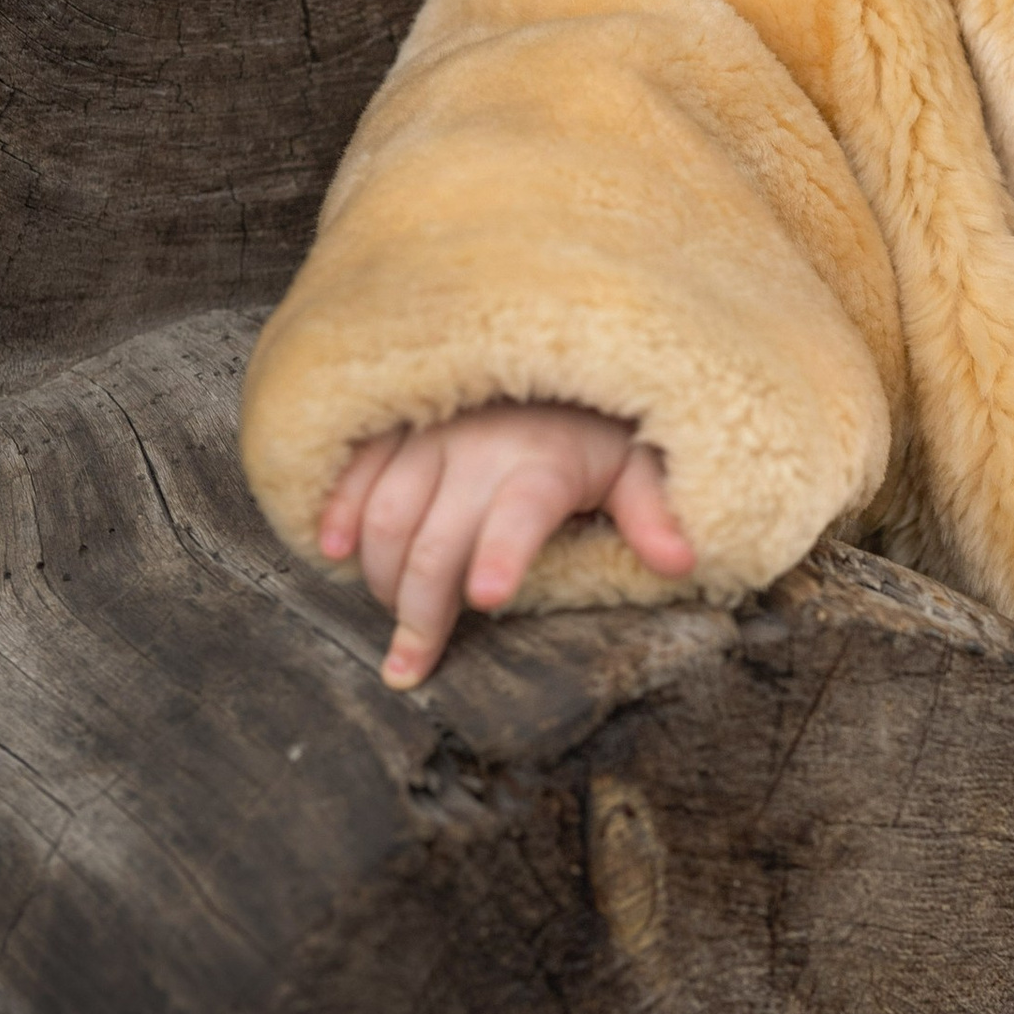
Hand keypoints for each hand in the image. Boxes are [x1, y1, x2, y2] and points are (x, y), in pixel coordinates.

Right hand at [319, 403, 695, 689]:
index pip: (520, 515)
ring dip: (379, 574)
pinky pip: (358, 468)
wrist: (555, 350)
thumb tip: (681, 562)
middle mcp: (482, 447)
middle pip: (436, 540)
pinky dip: (338, 510)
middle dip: (419, 609)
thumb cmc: (598, 428)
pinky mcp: (400, 423)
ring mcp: (433, 432)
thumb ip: (653, 513)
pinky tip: (332, 551)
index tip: (486, 600)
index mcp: (545, 465)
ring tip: (390, 618)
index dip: (501, 555)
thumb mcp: (640, 465)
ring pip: (387, 512)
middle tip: (412, 663)